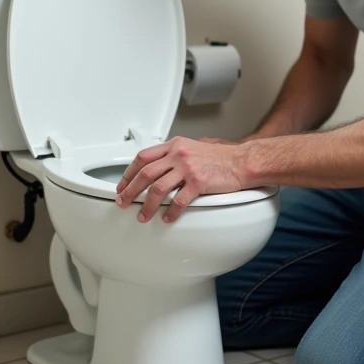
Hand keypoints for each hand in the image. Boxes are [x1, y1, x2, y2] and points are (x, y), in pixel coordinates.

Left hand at [115, 136, 248, 223]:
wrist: (241, 162)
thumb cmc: (220, 157)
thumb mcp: (192, 148)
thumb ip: (173, 155)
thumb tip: (156, 168)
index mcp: (174, 145)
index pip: (143, 157)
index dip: (129, 173)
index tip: (122, 185)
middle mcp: (178, 154)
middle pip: (145, 173)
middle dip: (130, 191)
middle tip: (123, 202)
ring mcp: (188, 168)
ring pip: (157, 188)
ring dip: (147, 205)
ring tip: (142, 216)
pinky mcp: (199, 182)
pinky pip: (178, 201)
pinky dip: (170, 212)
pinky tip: (167, 219)